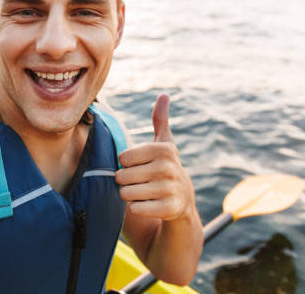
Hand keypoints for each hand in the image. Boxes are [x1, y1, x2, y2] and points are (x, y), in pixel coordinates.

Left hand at [115, 94, 193, 219]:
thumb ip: (160, 119)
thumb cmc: (165, 167)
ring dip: (129, 195)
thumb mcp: (164, 143)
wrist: (183, 200)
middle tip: (141, 181)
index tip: (139, 166)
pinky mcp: (168, 209)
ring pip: (126, 193)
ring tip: (144, 192)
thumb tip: (164, 94)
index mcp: (162, 149)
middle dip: (125, 181)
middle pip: (121, 176)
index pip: (122, 158)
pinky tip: (149, 205)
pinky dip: (136, 208)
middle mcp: (167, 168)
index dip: (126, 164)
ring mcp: (169, 189)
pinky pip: (135, 209)